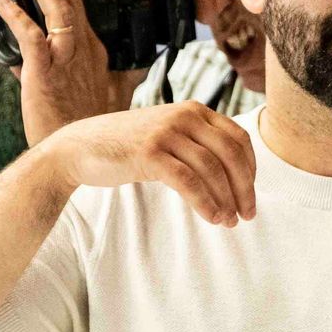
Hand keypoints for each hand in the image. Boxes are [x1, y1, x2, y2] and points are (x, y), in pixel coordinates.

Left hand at [0, 0, 148, 145]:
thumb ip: (108, 79)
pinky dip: (16, 16)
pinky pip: (31, 36)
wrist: (79, 157)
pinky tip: (3, 4)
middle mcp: (85, 51)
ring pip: (58, 9)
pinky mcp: (45, 72)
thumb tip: (102, 68)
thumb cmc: (90, 131)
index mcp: (98, 54)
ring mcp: (66, 60)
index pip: (89, 9)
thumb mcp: (110, 100)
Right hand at [43, 102, 255, 226]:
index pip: (238, 137)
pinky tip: (212, 217)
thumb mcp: (167, 136)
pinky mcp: (149, 153)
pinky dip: (205, 202)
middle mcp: (184, 116)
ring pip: (212, 168)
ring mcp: (166, 133)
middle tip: (247, 214)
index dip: (251, 169)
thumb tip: (233, 176)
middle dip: (244, 187)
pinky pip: (188, 181)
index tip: (249, 193)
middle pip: (231, 153)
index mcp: (194, 110)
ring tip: (229, 221)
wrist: (81, 148)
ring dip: (226, 199)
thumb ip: (196, 145)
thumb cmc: (127, 147)